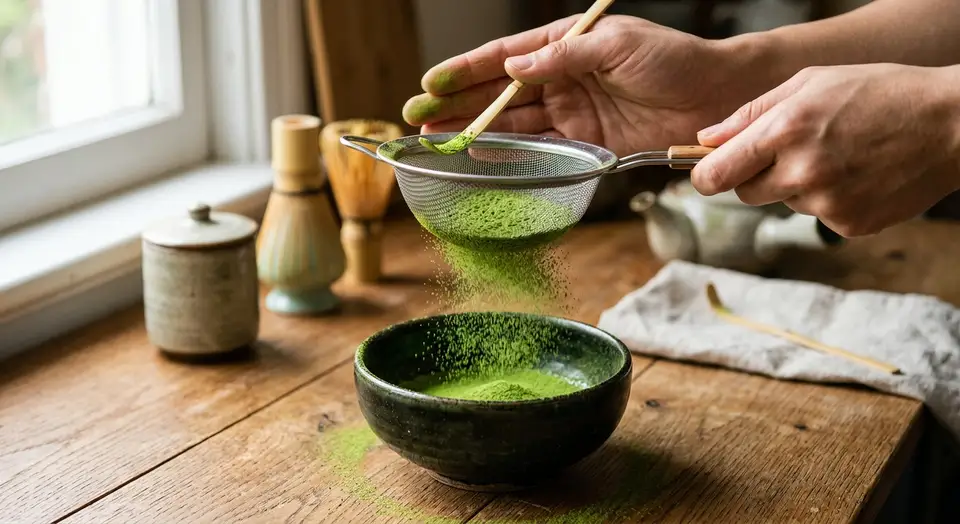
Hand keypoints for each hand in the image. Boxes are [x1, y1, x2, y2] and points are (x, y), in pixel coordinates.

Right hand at [402, 14, 775, 156]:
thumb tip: (515, 65)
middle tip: (418, 117)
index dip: (465, 70)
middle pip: (498, 93)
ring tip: (437, 140)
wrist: (716, 99)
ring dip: (474, 131)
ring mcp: (571, 113)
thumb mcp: (617, 45)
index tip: (430, 83)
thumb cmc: (674, 59)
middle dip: (456, 104)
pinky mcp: (585, 143)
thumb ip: (564, 56)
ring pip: (512, 124)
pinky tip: (481, 157)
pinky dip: (510, 155)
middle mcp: (562, 78)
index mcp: (565, 45)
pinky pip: (540, 150)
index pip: (505, 57)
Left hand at [693, 64, 959, 236]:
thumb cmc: (880, 93)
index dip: (704, 177)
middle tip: (790, 151)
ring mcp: (827, 203)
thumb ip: (751, 113)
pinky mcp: (849, 225)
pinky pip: (818, 216)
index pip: (716, 175)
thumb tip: (706, 140)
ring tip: (837, 155)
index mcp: (786, 131)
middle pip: (745, 194)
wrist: (951, 124)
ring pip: (785, 203)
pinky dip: (829, 200)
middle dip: (756, 176)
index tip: (706, 174)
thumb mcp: (811, 83)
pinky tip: (856, 174)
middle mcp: (802, 172)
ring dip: (797, 185)